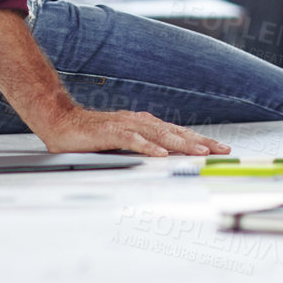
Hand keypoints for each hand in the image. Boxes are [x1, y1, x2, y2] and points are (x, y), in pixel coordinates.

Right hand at [34, 102, 231, 156]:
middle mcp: (139, 122)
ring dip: (181, 143)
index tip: (219, 149)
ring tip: (200, 152)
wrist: (61, 122)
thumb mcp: (123, 145)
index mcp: (144, 125)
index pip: (178, 133)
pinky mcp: (110, 131)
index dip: (200, 140)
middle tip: (222, 150)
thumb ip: (143, 149)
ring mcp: (126, 125)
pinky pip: (132, 139)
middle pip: (176, 132)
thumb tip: (165, 160)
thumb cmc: (92, 136)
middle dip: (200, 141)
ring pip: (160, 134)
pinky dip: (148, 146)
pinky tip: (161, 153)